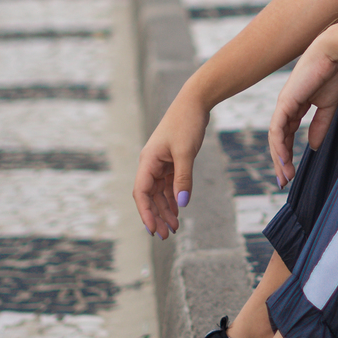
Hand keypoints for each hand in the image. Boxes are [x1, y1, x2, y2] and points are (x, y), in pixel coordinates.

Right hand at [133, 94, 208, 239]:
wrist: (195, 102)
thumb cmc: (187, 123)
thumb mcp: (186, 153)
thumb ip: (183, 179)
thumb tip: (182, 204)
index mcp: (148, 160)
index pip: (142, 192)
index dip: (146, 213)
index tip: (152, 230)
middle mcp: (150, 163)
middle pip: (149, 196)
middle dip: (157, 216)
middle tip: (166, 235)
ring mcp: (160, 162)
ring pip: (159, 192)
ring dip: (166, 209)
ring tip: (174, 228)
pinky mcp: (171, 160)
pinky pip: (169, 184)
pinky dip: (173, 197)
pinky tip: (179, 209)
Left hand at [269, 42, 337, 187]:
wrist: (332, 52)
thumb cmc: (332, 73)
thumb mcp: (327, 106)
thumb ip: (320, 125)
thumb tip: (312, 146)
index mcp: (295, 106)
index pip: (286, 135)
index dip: (288, 154)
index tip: (291, 173)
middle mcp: (286, 107)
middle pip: (278, 140)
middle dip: (280, 162)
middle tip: (284, 182)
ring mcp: (284, 104)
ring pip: (276, 138)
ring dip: (279, 158)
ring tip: (285, 176)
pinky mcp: (285, 102)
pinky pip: (278, 128)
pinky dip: (279, 145)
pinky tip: (284, 160)